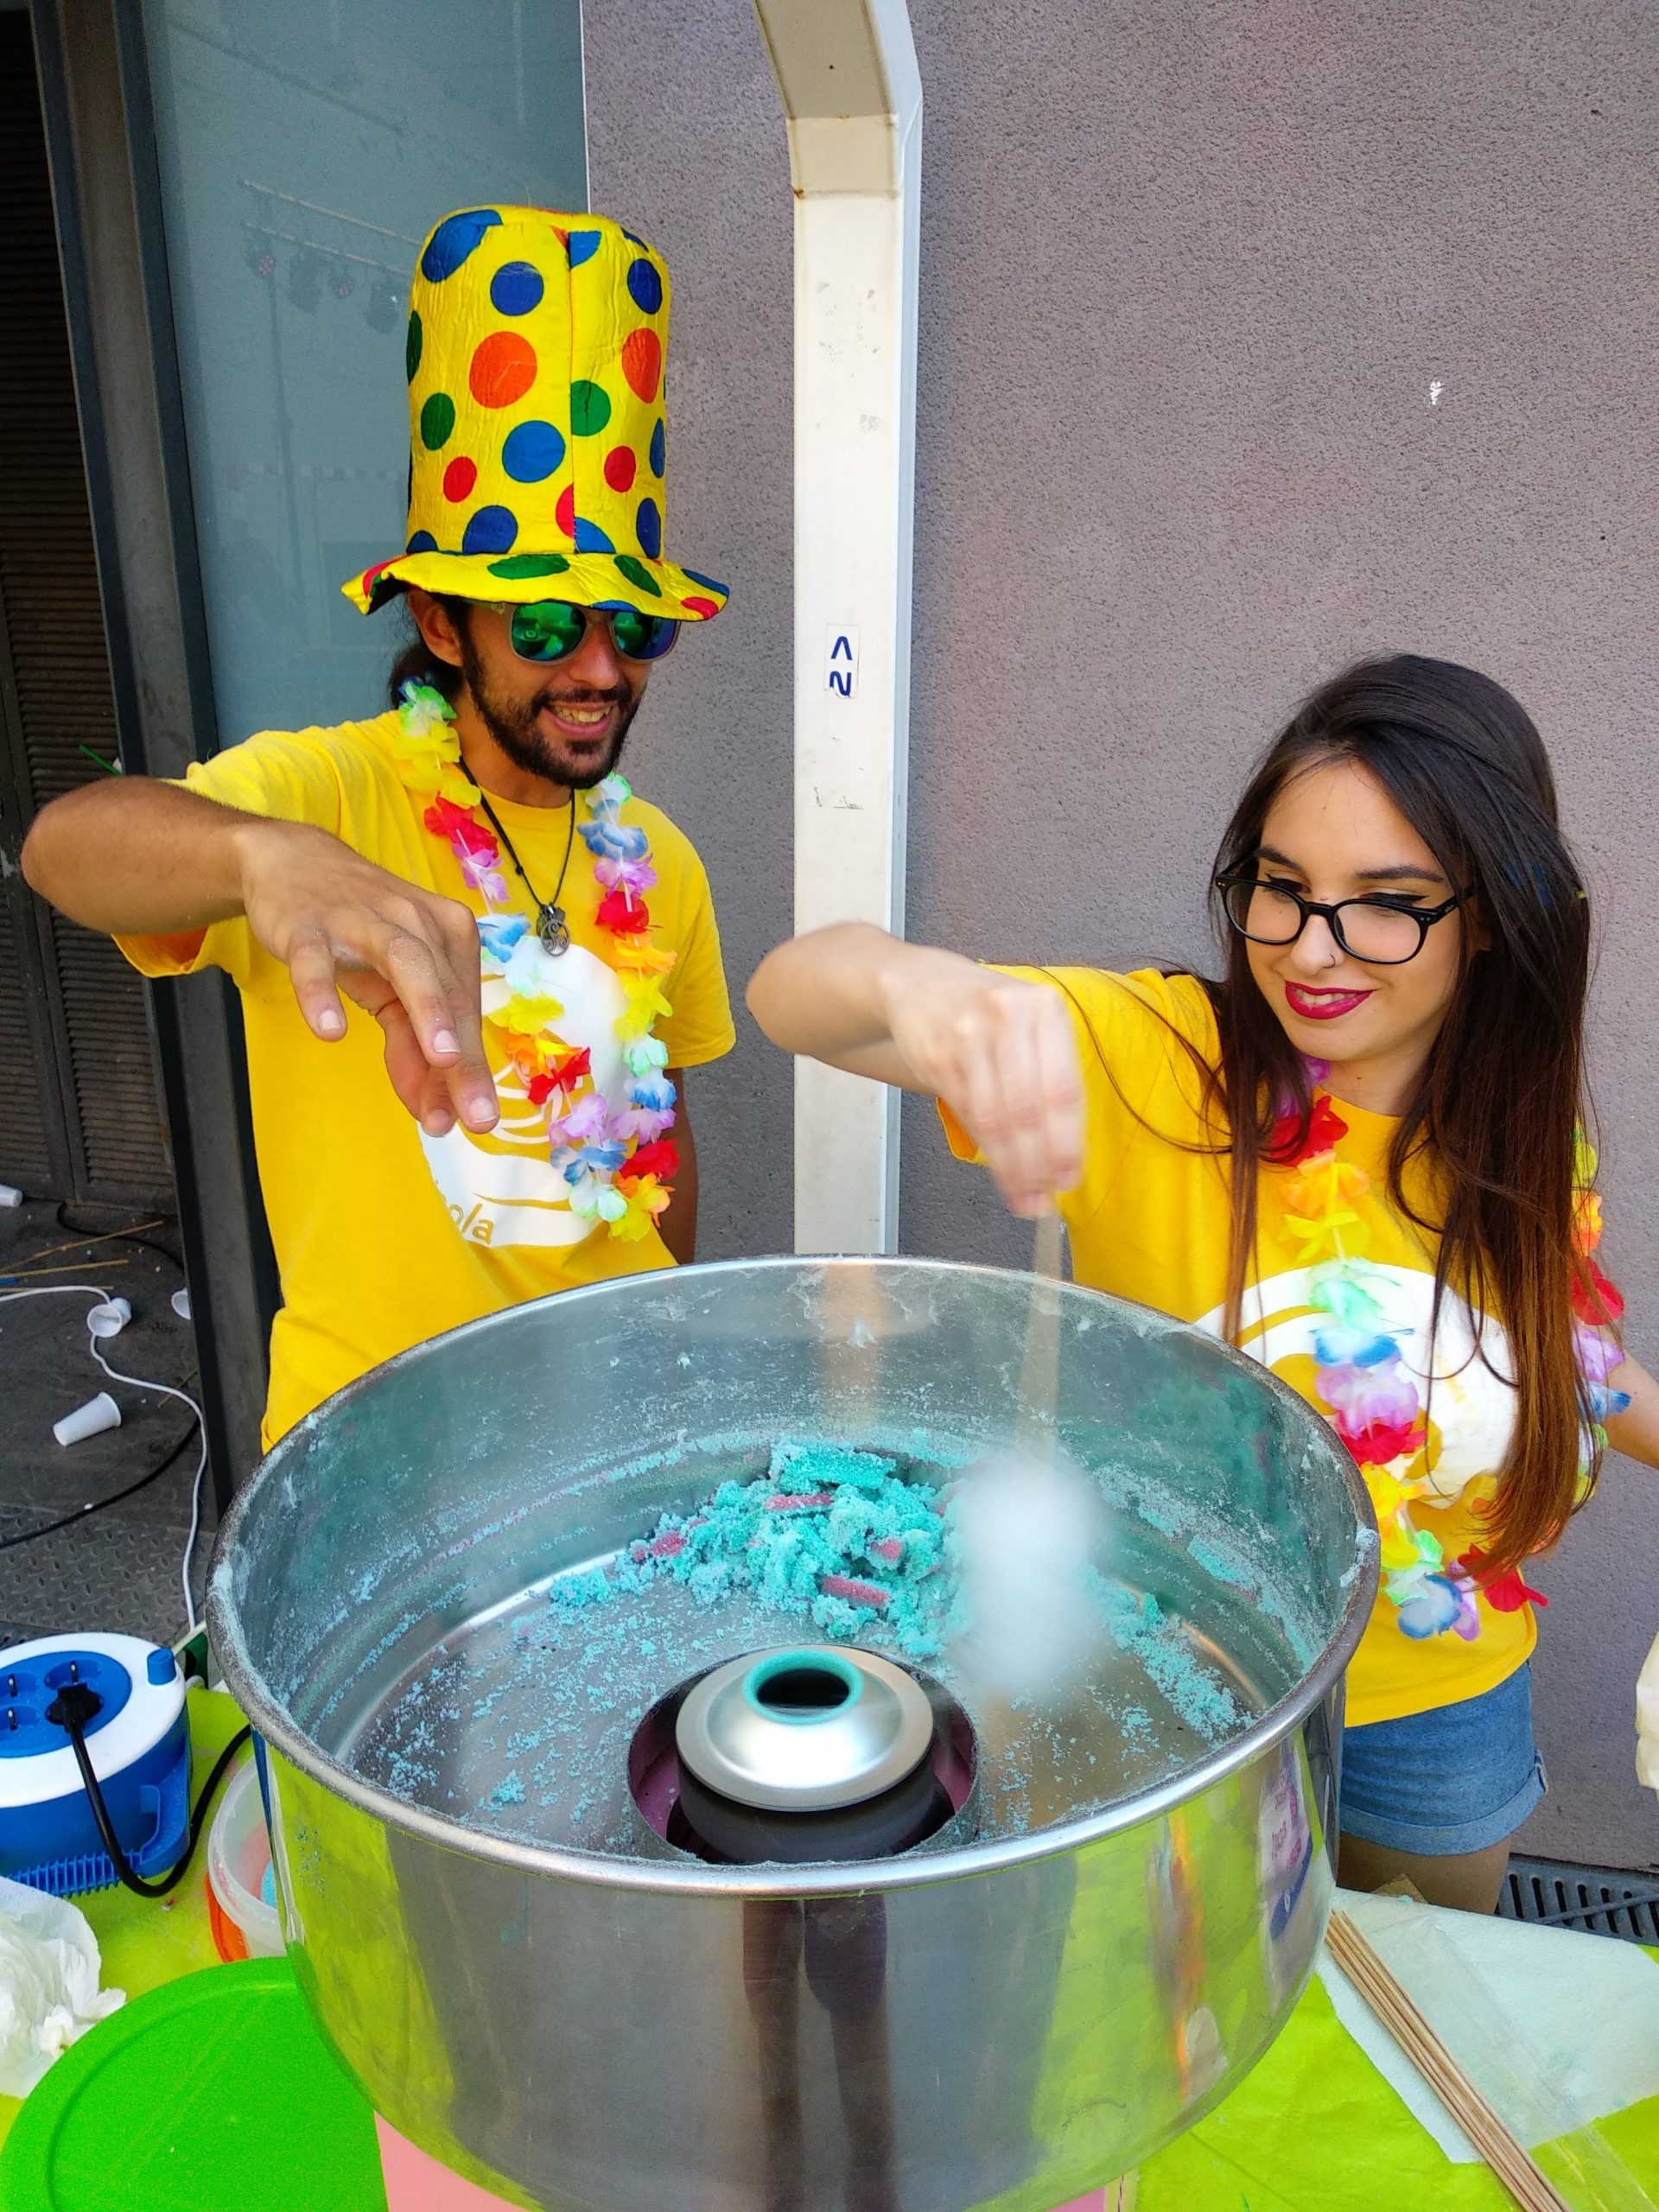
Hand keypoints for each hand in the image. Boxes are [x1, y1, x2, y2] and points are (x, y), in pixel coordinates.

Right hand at [237, 819, 497, 1135]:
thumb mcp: (390, 989)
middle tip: (474, 1114)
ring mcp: (363, 920)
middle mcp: (417, 922)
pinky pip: (317, 962)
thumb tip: (435, 1111)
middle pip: (447, 991)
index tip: (473, 1121)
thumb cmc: (359, 932)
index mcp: (449, 937)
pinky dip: (323, 993)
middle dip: (462, 1056)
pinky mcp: (310, 925)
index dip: (469, 1067)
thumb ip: (412, 1047)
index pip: (463, 1010)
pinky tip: (330, 1029)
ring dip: (428, 1010)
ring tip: (440, 1059)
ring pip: (405, 962)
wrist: (293, 862)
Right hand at [879, 952, 1083, 1214]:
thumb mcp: (1029, 1022)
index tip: (1070, 1178)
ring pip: (996, 1118)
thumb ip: (1050, 1072)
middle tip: (1045, 1199)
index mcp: (1044, 1009)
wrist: (920, 983)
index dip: (1067, 1142)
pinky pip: (968, 1115)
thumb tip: (1064, 1150)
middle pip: (1028, 1109)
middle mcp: (1008, 1018)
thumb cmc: (987, 1010)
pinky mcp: (937, 1058)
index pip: (1063, 1088)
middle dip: (1038, 1163)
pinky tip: (998, 1173)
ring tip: (1024, 1197)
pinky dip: (986, 1151)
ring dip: (1012, 1167)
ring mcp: (968, 1038)